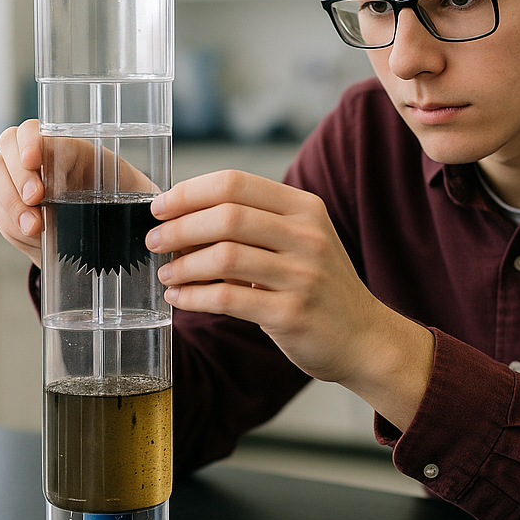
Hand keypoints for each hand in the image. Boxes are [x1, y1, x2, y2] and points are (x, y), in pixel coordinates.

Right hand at [0, 120, 155, 267]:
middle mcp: (37, 156)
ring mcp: (17, 177)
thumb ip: (124, 191)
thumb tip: (147, 200)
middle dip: (17, 175)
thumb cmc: (121, 205)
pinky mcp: (7, 202)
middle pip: (6, 148)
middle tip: (35, 199)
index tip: (35, 162)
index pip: (34, 129)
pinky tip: (30, 234)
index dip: (29, 142)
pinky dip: (8, 219)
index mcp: (67, 145)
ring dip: (10, 202)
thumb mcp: (128, 192)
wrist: (106, 234)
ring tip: (34, 227)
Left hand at [146, 170, 434, 428]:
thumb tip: (181, 220)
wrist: (365, 337)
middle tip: (154, 240)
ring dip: (184, 264)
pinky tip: (179, 298)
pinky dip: (194, 296)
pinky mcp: (292, 313)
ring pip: (224, 256)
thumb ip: (253, 226)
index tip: (160, 206)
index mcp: (305, 207)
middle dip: (179, 226)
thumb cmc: (320, 287)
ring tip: (167, 272)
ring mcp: (303, 275)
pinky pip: (229, 299)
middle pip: (227, 215)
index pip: (236, 182)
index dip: (190, 192)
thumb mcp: (300, 242)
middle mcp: (307, 235)